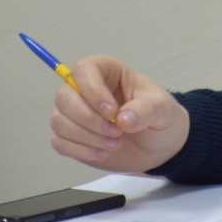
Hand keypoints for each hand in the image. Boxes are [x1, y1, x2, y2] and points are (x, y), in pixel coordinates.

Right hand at [50, 55, 189, 173]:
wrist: (159, 146)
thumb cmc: (161, 117)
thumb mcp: (163, 109)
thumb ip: (146, 110)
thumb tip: (123, 119)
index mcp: (109, 72)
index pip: (84, 69)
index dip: (92, 91)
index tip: (112, 112)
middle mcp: (86, 89)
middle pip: (64, 96)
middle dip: (89, 119)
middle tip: (117, 132)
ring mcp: (76, 113)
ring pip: (59, 120)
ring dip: (86, 137)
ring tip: (115, 143)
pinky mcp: (72, 136)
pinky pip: (59, 141)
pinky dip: (80, 150)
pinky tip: (103, 152)